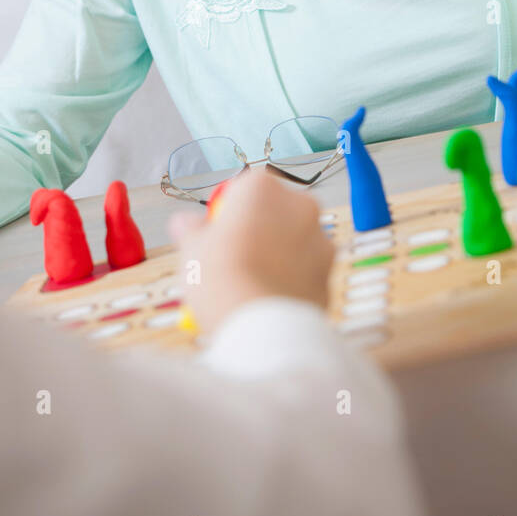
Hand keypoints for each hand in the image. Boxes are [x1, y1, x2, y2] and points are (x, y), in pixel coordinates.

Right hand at [171, 169, 333, 332]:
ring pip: (293, 240)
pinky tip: (270, 299)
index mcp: (262, 188)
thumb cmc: (222, 280)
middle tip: (233, 259)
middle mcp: (299, 204)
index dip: (227, 212)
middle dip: (257, 230)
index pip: (242, 188)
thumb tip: (185, 223)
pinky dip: (292, 279)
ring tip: (251, 284)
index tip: (215, 233)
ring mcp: (320, 238)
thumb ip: (192, 230)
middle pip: (273, 211)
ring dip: (278, 254)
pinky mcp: (330, 271)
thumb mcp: (191, 250)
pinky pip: (307, 269)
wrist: (262, 327)